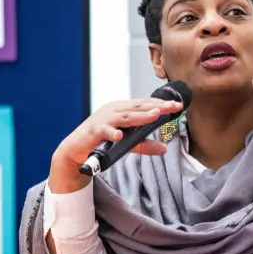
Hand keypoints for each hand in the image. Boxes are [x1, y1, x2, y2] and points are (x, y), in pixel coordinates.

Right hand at [49, 97, 183, 193]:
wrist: (75, 150)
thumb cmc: (99, 142)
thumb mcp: (125, 143)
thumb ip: (143, 145)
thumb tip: (163, 148)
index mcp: (121, 109)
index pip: (144, 103)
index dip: (160, 104)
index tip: (177, 105)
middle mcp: (113, 110)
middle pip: (138, 106)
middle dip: (156, 106)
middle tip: (173, 107)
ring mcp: (103, 119)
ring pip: (125, 117)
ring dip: (140, 116)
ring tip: (155, 115)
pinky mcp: (94, 131)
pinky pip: (104, 131)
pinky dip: (112, 133)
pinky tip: (120, 136)